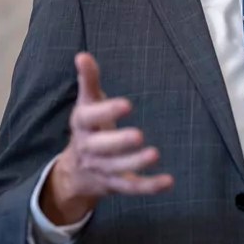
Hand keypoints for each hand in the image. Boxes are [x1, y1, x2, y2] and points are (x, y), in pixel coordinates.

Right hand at [40, 52, 173, 223]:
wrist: (75, 171)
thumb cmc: (88, 128)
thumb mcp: (86, 104)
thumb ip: (88, 81)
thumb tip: (82, 55)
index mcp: (81, 125)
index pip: (89, 118)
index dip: (106, 112)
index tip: (127, 104)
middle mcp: (89, 149)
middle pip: (101, 147)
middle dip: (119, 142)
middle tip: (139, 135)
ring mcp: (102, 169)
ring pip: (117, 169)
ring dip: (135, 163)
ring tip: (154, 154)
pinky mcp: (115, 185)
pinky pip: (132, 188)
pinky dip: (150, 186)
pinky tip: (169, 181)